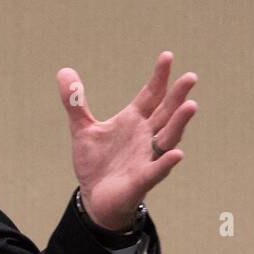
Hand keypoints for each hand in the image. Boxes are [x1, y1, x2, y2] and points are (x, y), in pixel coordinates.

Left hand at [56, 51, 197, 230]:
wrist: (95, 197)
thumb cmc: (96, 162)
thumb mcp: (82, 129)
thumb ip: (74, 102)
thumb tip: (63, 71)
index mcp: (134, 121)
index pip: (151, 94)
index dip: (159, 76)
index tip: (167, 56)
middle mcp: (146, 136)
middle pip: (166, 112)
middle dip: (178, 96)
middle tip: (190, 77)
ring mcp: (147, 157)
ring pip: (168, 138)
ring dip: (179, 123)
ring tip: (191, 105)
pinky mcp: (142, 179)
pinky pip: (156, 170)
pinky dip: (165, 162)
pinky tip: (176, 154)